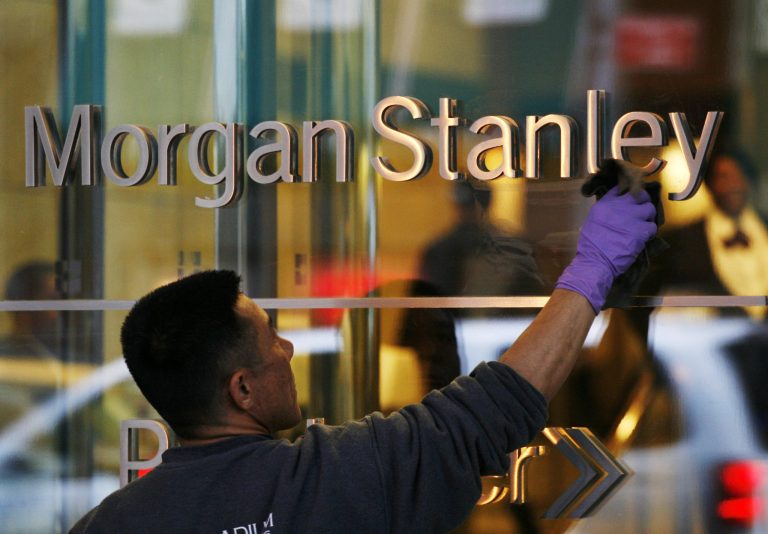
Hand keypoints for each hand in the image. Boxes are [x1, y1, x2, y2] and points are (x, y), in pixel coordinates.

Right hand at [556, 186, 656, 312]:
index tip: (629, 199)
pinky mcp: (641, 231)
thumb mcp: (592, 222)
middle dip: (643, 201)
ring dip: (648, 216)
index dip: (627, 193)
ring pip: (649, 208)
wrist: (595, 262)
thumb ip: (606, 212)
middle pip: (639, 195)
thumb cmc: (590, 246)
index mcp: (605, 204)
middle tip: (642, 209)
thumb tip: (617, 209)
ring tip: (643, 224)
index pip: (620, 189)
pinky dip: (649, 232)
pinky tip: (643, 237)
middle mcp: (619, 207)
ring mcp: (631, 218)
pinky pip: (652, 226)